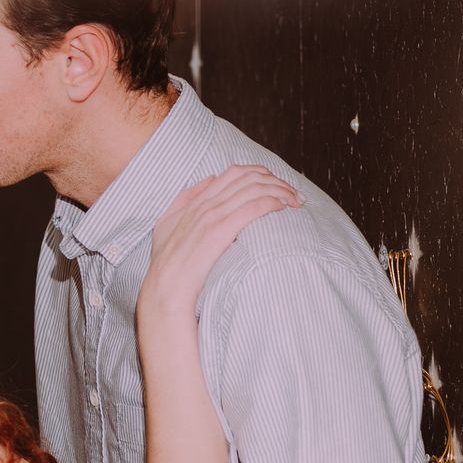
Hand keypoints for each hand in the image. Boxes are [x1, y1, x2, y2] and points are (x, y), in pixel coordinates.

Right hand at [139, 167, 298, 317]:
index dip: (259, 174)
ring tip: (297, 200)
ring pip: (254, 189)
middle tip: (294, 193)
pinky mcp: (220, 231)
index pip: (234, 173)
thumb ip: (186, 198)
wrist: (165, 288)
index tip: (276, 184)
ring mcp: (212, 216)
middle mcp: (205, 204)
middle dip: (276, 181)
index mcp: (196, 200)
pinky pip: (252, 207)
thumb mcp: (166, 223)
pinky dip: (272, 202)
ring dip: (280, 190)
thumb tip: (210, 179)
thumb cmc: (166, 263)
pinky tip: (285, 206)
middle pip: (248, 178)